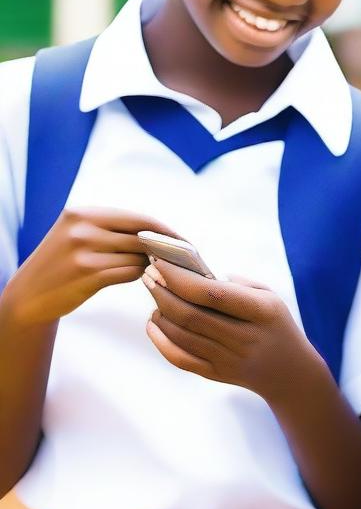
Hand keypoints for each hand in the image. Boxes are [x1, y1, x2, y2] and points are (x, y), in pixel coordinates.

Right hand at [2, 209, 179, 326]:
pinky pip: (130, 273)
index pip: (140, 218)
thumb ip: (116, 229)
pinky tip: (132, 275)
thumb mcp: (81, 233)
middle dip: (163, 249)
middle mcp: (83, 230)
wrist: (28, 294)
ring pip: (138, 256)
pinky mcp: (88, 276)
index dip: (166, 231)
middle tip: (179, 259)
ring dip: (147, 264)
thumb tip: (165, 234)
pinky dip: (137, 275)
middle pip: (143, 237)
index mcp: (84, 213)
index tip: (185, 242)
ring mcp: (85, 253)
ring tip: (144, 267)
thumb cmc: (64, 261)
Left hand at [142, 259, 322, 400]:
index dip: (180, 278)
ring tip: (154, 296)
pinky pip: (180, 358)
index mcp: (260, 311)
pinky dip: (160, 340)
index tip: (161, 263)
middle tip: (148, 276)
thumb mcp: (271, 297)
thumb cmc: (276, 325)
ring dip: (160, 313)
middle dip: (162, 292)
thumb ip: (238, 284)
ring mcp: (229, 359)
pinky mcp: (216, 374)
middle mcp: (244, 337)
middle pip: (190, 315)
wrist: (289, 373)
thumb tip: (198, 274)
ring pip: (181, 335)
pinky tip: (154, 323)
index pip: (211, 293)